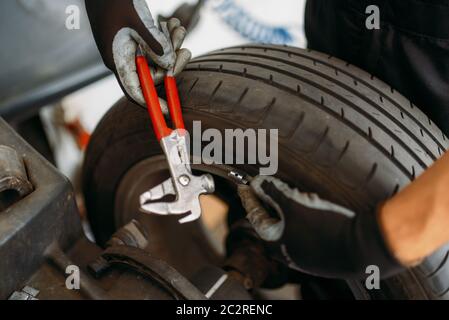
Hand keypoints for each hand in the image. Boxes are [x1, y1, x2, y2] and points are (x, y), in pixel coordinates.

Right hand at [85, 0, 190, 105]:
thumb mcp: (136, 20)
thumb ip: (153, 44)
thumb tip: (169, 66)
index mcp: (116, 60)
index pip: (135, 91)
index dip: (152, 102)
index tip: (170, 111)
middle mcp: (122, 58)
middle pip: (153, 73)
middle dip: (171, 62)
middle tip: (185, 49)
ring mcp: (128, 49)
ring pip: (157, 57)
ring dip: (171, 45)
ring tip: (178, 27)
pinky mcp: (134, 38)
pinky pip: (155, 45)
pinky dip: (165, 36)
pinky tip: (171, 23)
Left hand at [249, 176, 402, 279]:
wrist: (361, 248)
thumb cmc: (325, 228)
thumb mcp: (294, 205)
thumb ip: (274, 192)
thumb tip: (258, 182)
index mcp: (274, 241)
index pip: (255, 214)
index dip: (250, 196)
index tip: (244, 185)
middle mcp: (285, 251)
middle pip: (272, 219)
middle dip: (271, 200)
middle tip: (267, 185)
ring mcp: (302, 253)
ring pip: (289, 223)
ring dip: (289, 206)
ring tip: (295, 193)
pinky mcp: (318, 252)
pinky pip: (305, 229)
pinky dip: (304, 214)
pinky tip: (312, 206)